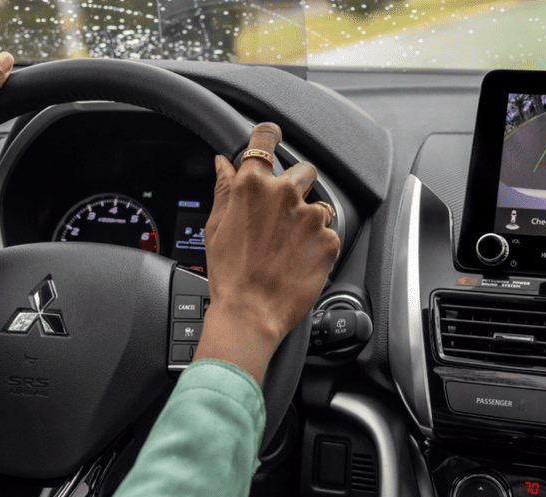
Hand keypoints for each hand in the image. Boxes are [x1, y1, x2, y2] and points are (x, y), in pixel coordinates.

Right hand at [193, 123, 340, 384]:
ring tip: (290, 246)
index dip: (269, 135)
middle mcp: (284, 194)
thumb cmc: (230, 275)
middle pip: (303, 169)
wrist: (251, 313)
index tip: (274, 134)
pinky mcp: (329, 239)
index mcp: (252, 186)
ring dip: (309, 217)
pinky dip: (318, 244)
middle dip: (296, 185)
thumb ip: (225, 189)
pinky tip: (299, 260)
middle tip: (283, 214)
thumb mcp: (216, 227)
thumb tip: (223, 163)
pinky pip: (328, 232)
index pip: (265, 140)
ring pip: (319, 203)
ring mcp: (310, 216)